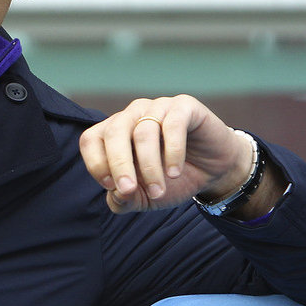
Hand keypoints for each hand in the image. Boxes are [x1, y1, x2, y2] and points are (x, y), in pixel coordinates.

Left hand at [79, 94, 252, 213]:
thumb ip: (123, 199)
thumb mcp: (144, 196)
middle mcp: (132, 115)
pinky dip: (172, 152)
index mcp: (115, 132)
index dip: (97, 164)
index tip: (115, 188)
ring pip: (143, 133)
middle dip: (119, 165)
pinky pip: (172, 125)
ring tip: (159, 189)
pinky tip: (174, 172)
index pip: (91, 140)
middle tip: (129, 190)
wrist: (213, 171)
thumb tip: (115, 195)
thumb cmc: (172, 180)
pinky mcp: (184, 106)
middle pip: (113, 133)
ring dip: (149, 167)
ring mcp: (157, 107)